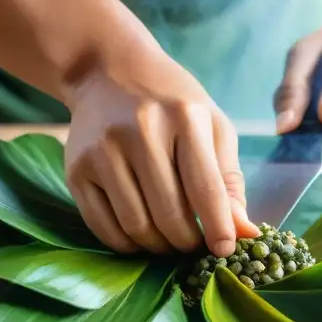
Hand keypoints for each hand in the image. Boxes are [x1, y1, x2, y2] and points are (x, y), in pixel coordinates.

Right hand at [65, 47, 258, 256]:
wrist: (107, 70)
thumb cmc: (171, 103)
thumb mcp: (211, 126)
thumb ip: (229, 180)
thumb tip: (244, 232)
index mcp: (184, 117)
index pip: (205, 188)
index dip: (218, 228)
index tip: (225, 250)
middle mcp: (140, 131)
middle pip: (169, 214)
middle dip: (187, 242)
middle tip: (193, 244)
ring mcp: (103, 150)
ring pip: (135, 226)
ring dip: (157, 246)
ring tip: (169, 240)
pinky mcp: (77, 169)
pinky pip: (102, 226)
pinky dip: (126, 243)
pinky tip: (140, 235)